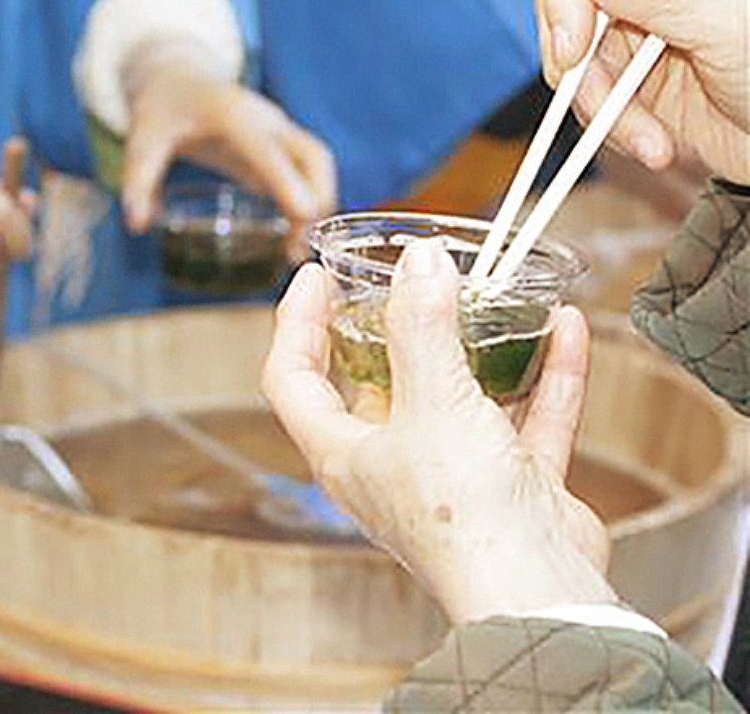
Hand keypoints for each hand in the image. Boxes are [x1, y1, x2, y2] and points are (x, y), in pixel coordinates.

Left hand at [121, 64, 336, 247]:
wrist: (180, 82)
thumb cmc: (163, 110)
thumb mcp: (142, 139)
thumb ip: (139, 179)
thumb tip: (136, 225)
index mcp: (233, 115)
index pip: (266, 149)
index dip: (286, 179)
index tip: (304, 213)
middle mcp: (266, 120)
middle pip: (312, 155)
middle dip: (317, 197)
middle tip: (299, 247)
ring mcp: (279, 132)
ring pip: (318, 164)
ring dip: (320, 205)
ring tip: (295, 252)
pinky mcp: (281, 148)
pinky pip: (309, 173)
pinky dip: (311, 205)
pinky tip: (294, 241)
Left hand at [262, 243, 615, 623]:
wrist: (539, 595)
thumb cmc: (462, 516)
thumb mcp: (431, 403)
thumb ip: (422, 327)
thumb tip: (419, 261)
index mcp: (344, 452)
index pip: (294, 378)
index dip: (297, 323)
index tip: (315, 276)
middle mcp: (390, 464)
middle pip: (376, 381)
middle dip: (392, 327)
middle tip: (408, 279)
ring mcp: (451, 476)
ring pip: (458, 395)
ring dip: (479, 346)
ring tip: (493, 292)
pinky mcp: (510, 487)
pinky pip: (525, 417)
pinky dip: (544, 375)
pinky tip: (562, 328)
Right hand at [535, 0, 748, 183]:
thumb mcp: (730, 29)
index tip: (572, 49)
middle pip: (565, 8)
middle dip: (580, 67)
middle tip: (602, 106)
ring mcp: (627, 34)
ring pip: (568, 64)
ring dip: (601, 112)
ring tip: (652, 142)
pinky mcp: (618, 79)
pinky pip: (581, 101)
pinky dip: (609, 130)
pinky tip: (651, 143)